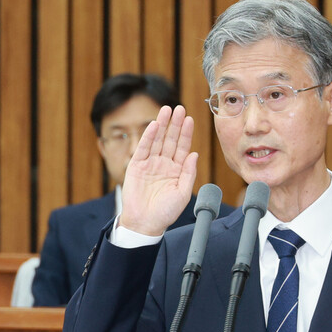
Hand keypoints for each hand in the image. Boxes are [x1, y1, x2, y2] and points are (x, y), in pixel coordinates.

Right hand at [119, 105, 197, 235]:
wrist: (145, 223)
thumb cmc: (165, 212)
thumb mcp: (183, 193)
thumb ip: (189, 173)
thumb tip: (194, 154)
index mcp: (177, 171)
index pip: (182, 148)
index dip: (186, 133)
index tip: (190, 119)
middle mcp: (164, 164)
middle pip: (170, 140)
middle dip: (175, 124)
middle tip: (179, 108)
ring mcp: (150, 164)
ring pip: (157, 140)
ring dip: (162, 125)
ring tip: (167, 110)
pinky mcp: (136, 166)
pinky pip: (143, 148)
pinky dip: (148, 137)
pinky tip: (154, 125)